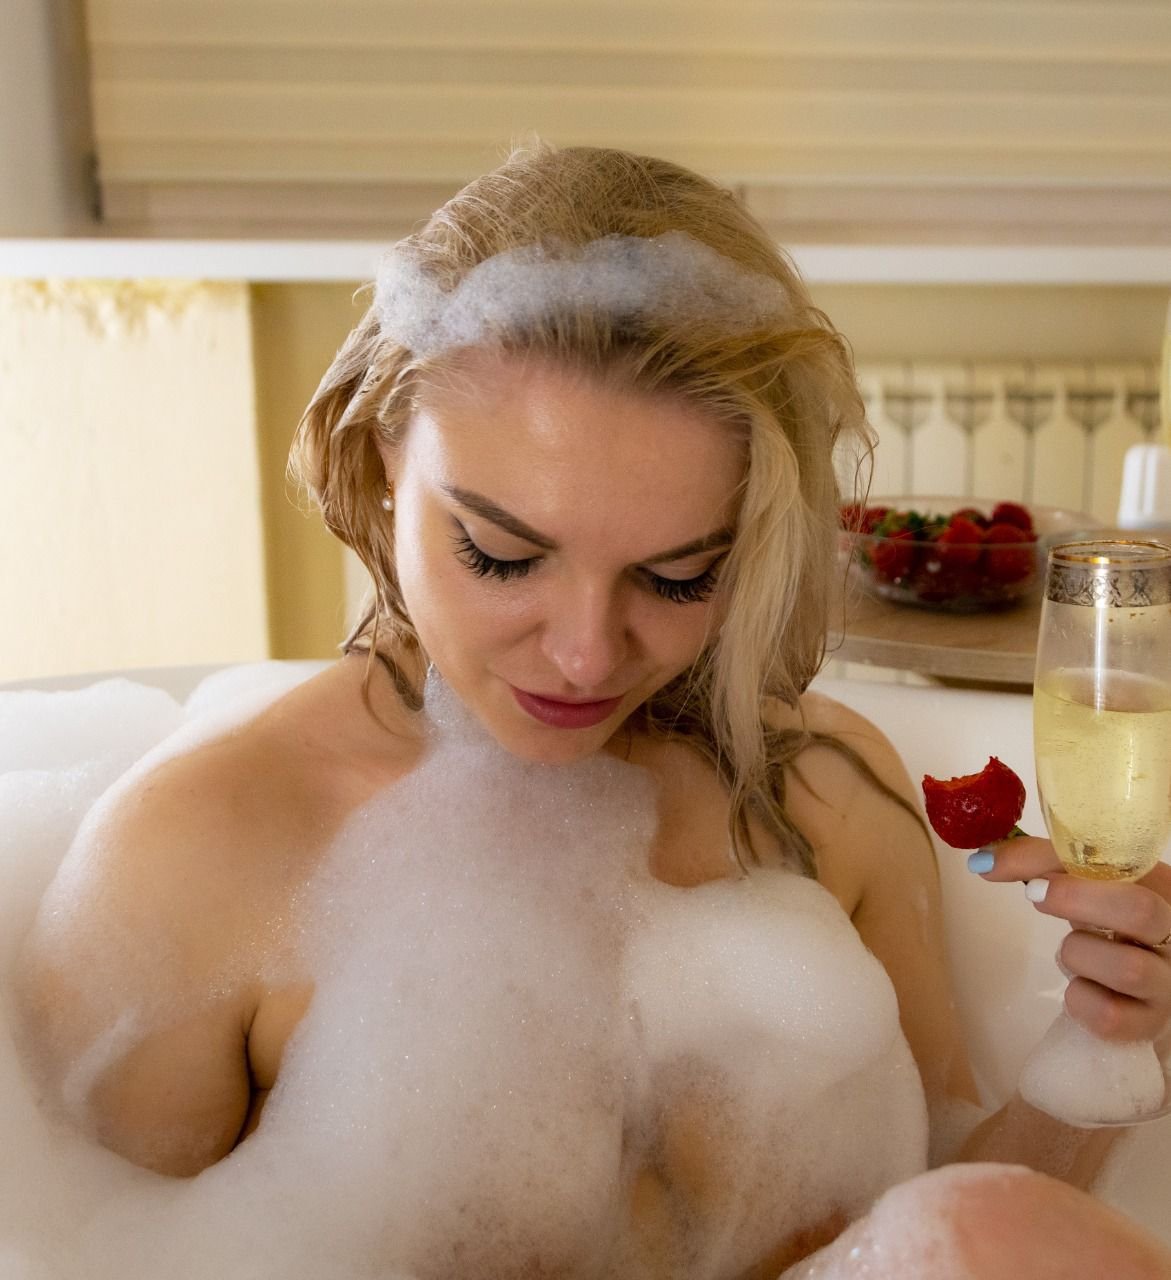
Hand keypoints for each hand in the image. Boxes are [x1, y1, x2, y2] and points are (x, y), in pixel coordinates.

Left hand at [972, 836, 1170, 1045]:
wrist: (1138, 986)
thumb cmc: (1108, 924)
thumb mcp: (1083, 885)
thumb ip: (1039, 864)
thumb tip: (982, 862)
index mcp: (1161, 887)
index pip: (1120, 862)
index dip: (1058, 859)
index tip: (1000, 862)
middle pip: (1139, 910)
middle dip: (1075, 899)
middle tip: (1034, 895)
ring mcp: (1167, 983)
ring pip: (1127, 969)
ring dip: (1078, 955)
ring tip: (1072, 951)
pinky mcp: (1150, 1024)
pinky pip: (1111, 1016)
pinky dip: (1080, 1000)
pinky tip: (1078, 988)